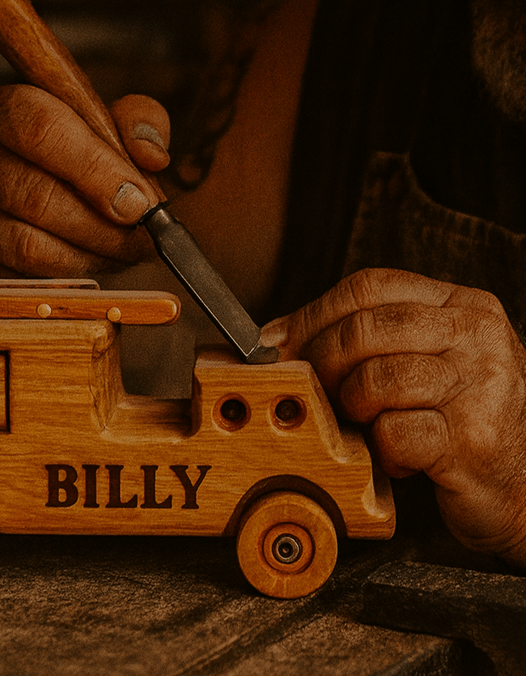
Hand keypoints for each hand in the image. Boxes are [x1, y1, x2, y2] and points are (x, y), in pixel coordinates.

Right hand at [0, 85, 170, 277]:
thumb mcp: (112, 127)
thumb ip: (140, 124)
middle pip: (35, 196)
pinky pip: (12, 283)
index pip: (41, 128)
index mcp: (3, 109)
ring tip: (120, 255)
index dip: (96, 168)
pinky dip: (60, 284)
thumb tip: (151, 156)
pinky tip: (86, 270)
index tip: (141, 202)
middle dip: (103, 228)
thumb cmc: (78, 160)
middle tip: (143, 241)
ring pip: (26, 247)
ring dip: (88, 259)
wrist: (34, 203)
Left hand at [262, 268, 525, 566]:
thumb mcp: (417, 362)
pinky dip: (382, 449)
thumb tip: (276, 336)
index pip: (369, 286)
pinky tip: (396, 457)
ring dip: (354, 408)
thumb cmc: (455, 422)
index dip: (314, 313)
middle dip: (322, 361)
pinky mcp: (474, 439)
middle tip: (312, 389)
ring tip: (366, 424)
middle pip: (366, 328)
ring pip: (376, 379)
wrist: (521, 491)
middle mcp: (478, 335)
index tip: (281, 342)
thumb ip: (361, 339)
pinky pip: (394, 432)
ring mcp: (482, 385)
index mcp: (462, 305)